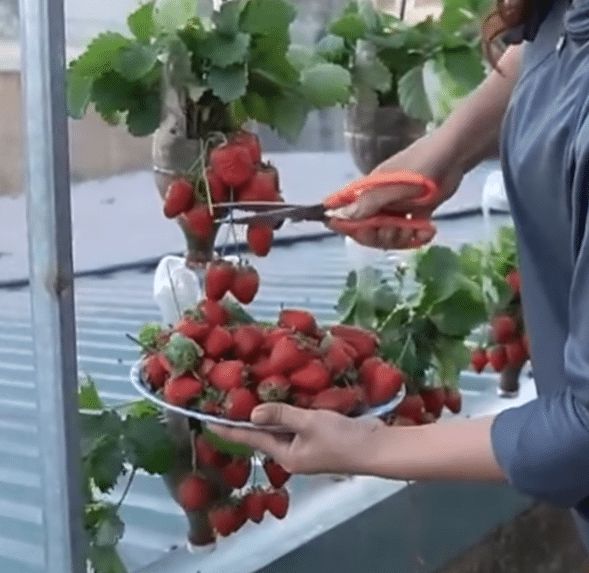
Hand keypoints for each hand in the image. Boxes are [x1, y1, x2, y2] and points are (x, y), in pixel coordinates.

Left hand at [206, 402, 383, 475]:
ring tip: (251, 393)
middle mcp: (292, 453)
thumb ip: (281, 415)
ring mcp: (306, 446)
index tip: (208, 423)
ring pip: (281, 426)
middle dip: (248, 417)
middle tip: (229, 398)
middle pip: (264, 433)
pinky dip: (289, 410)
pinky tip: (285, 394)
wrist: (375, 448)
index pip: (250, 439)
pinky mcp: (319, 437)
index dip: (229, 430)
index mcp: (285, 455)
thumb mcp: (308, 423)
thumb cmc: (340, 438)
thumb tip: (252, 413)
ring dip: (269, 411)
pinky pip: (296, 422)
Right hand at [326, 137, 464, 248]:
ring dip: (402, 238)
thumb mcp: (394, 185)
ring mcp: (398, 209)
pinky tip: (429, 230)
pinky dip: (419, 236)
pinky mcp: (416, 213)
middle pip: (369, 231)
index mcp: (369, 193)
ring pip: (390, 235)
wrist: (454, 157)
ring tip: (418, 229)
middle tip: (398, 229)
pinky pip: (410, 233)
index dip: (349, 228)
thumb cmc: (421, 165)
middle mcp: (380, 203)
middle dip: (382, 237)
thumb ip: (369, 202)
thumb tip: (341, 216)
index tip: (364, 231)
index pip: (348, 215)